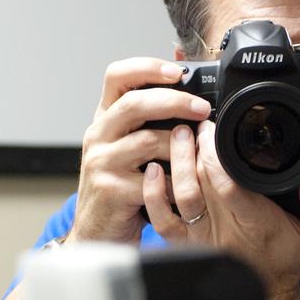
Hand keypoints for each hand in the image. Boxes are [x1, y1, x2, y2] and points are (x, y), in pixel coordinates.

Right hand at [69, 59, 211, 244]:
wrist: (97, 231)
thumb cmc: (121, 187)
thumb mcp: (128, 148)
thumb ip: (149, 122)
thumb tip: (187, 89)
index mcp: (104, 119)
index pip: (117, 76)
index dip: (147, 68)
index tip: (178, 71)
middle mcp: (98, 136)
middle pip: (134, 104)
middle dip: (174, 101)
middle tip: (202, 108)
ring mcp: (102, 163)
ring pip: (147, 141)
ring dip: (180, 145)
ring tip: (199, 151)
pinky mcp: (112, 190)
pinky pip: (153, 180)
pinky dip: (176, 181)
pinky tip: (188, 184)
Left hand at [142, 117, 299, 299]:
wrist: (268, 294)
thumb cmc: (290, 260)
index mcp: (256, 223)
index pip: (229, 185)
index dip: (216, 153)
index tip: (215, 129)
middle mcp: (225, 230)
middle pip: (201, 181)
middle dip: (196, 146)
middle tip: (198, 122)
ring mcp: (202, 238)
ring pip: (180, 194)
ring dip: (177, 161)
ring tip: (179, 135)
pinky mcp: (185, 244)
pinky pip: (161, 220)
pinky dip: (153, 194)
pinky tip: (155, 170)